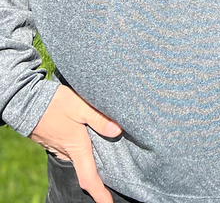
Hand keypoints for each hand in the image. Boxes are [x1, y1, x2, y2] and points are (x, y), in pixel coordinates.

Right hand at [30, 85, 121, 202]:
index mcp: (77, 147)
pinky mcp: (54, 142)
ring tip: (106, 159)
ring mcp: (59, 149)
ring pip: (78, 160)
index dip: (100, 194)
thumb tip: (117, 131)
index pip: (89, 178)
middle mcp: (67, 152)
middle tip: (113, 181)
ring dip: (89, 161)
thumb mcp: (79, 105)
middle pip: (85, 171)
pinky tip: (89, 143)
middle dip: (98, 178)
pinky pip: (70, 152)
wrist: (26, 102)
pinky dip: (81, 152)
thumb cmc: (54, 103)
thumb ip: (98, 118)